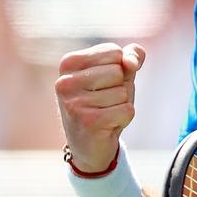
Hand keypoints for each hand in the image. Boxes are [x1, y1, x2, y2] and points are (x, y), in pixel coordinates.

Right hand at [55, 42, 145, 171]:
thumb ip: (131, 56)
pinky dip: (124, 118)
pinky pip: (127, 110)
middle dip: (121, 87)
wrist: (89, 145)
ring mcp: (74, 103)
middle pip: (118, 71)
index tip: (104, 84)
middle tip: (104, 102)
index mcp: (68, 63)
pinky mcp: (88, 122)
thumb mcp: (119, 74)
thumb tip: (131, 62)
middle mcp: (65, 82)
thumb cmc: (104, 102)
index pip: (114, 52)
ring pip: (123, 92)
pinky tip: (108, 125)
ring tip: (105, 113)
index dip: (120, 69)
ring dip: (121, 104)